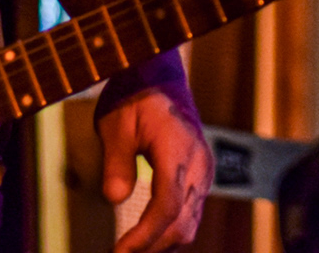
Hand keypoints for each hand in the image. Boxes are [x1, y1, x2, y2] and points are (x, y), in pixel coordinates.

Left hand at [98, 87, 210, 252]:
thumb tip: (115, 198)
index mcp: (178, 150)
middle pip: (181, 224)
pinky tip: (145, 240)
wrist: (159, 82)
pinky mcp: (201, 178)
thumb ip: (117, 162)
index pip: (167, 206)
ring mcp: (203, 172)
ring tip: (128, 250)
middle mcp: (198, 165)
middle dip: (149, 247)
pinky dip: (169, 233)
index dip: (144, 237)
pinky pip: (191, 216)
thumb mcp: (116, 126)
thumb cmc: (134, 101)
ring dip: (160, 245)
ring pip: (189, 225)